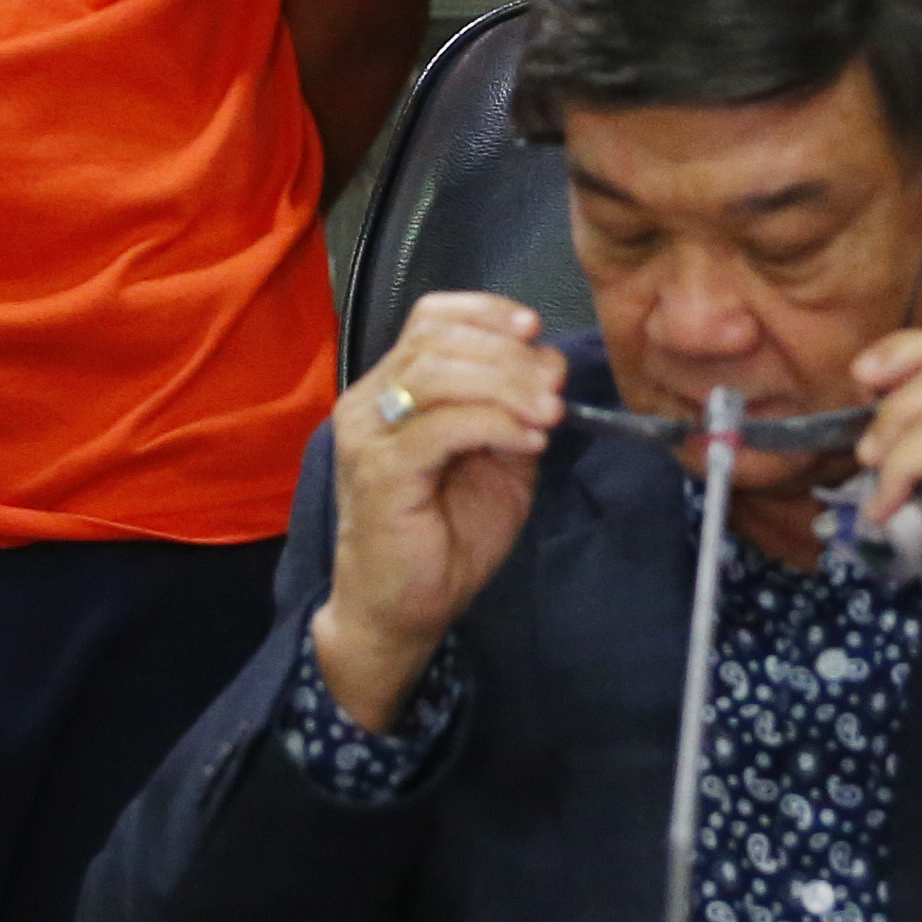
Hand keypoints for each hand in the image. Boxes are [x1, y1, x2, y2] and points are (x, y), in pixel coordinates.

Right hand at [311, 291, 568, 731]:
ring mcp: (367, 435)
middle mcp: (370, 401)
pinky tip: (528, 441)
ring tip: (549, 414)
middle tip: (554, 389)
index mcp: (393, 387)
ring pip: (436, 373)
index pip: (431, 317)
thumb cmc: (448, 536)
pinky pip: (439, 427)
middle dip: (508, 354)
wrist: (404, 610)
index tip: (535, 329)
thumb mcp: (499, 460)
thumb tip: (550, 363)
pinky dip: (493, 424)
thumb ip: (517, 409)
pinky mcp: (378, 472)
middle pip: (437, 338)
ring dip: (506, 385)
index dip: (486, 312)